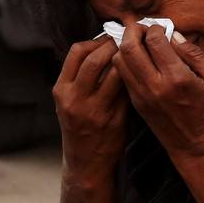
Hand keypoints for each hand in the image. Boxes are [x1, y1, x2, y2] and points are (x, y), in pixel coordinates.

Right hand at [53, 37, 128, 176]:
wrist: (85, 164)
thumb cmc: (80, 127)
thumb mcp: (70, 101)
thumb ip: (81, 77)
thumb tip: (105, 46)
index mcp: (62, 90)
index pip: (77, 52)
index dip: (96, 40)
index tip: (109, 39)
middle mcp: (75, 99)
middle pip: (96, 58)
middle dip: (114, 45)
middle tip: (127, 42)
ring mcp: (95, 110)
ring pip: (115, 73)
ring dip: (127, 60)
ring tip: (136, 55)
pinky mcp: (114, 120)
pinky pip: (127, 91)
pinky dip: (135, 79)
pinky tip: (141, 74)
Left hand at [112, 23, 203, 164]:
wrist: (198, 148)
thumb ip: (196, 55)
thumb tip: (174, 36)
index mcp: (177, 77)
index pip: (153, 40)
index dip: (155, 27)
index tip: (162, 28)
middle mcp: (155, 85)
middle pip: (129, 47)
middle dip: (133, 30)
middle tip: (142, 28)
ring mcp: (142, 96)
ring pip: (119, 61)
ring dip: (125, 46)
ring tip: (138, 43)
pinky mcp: (137, 104)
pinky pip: (122, 76)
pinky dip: (124, 62)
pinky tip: (137, 60)